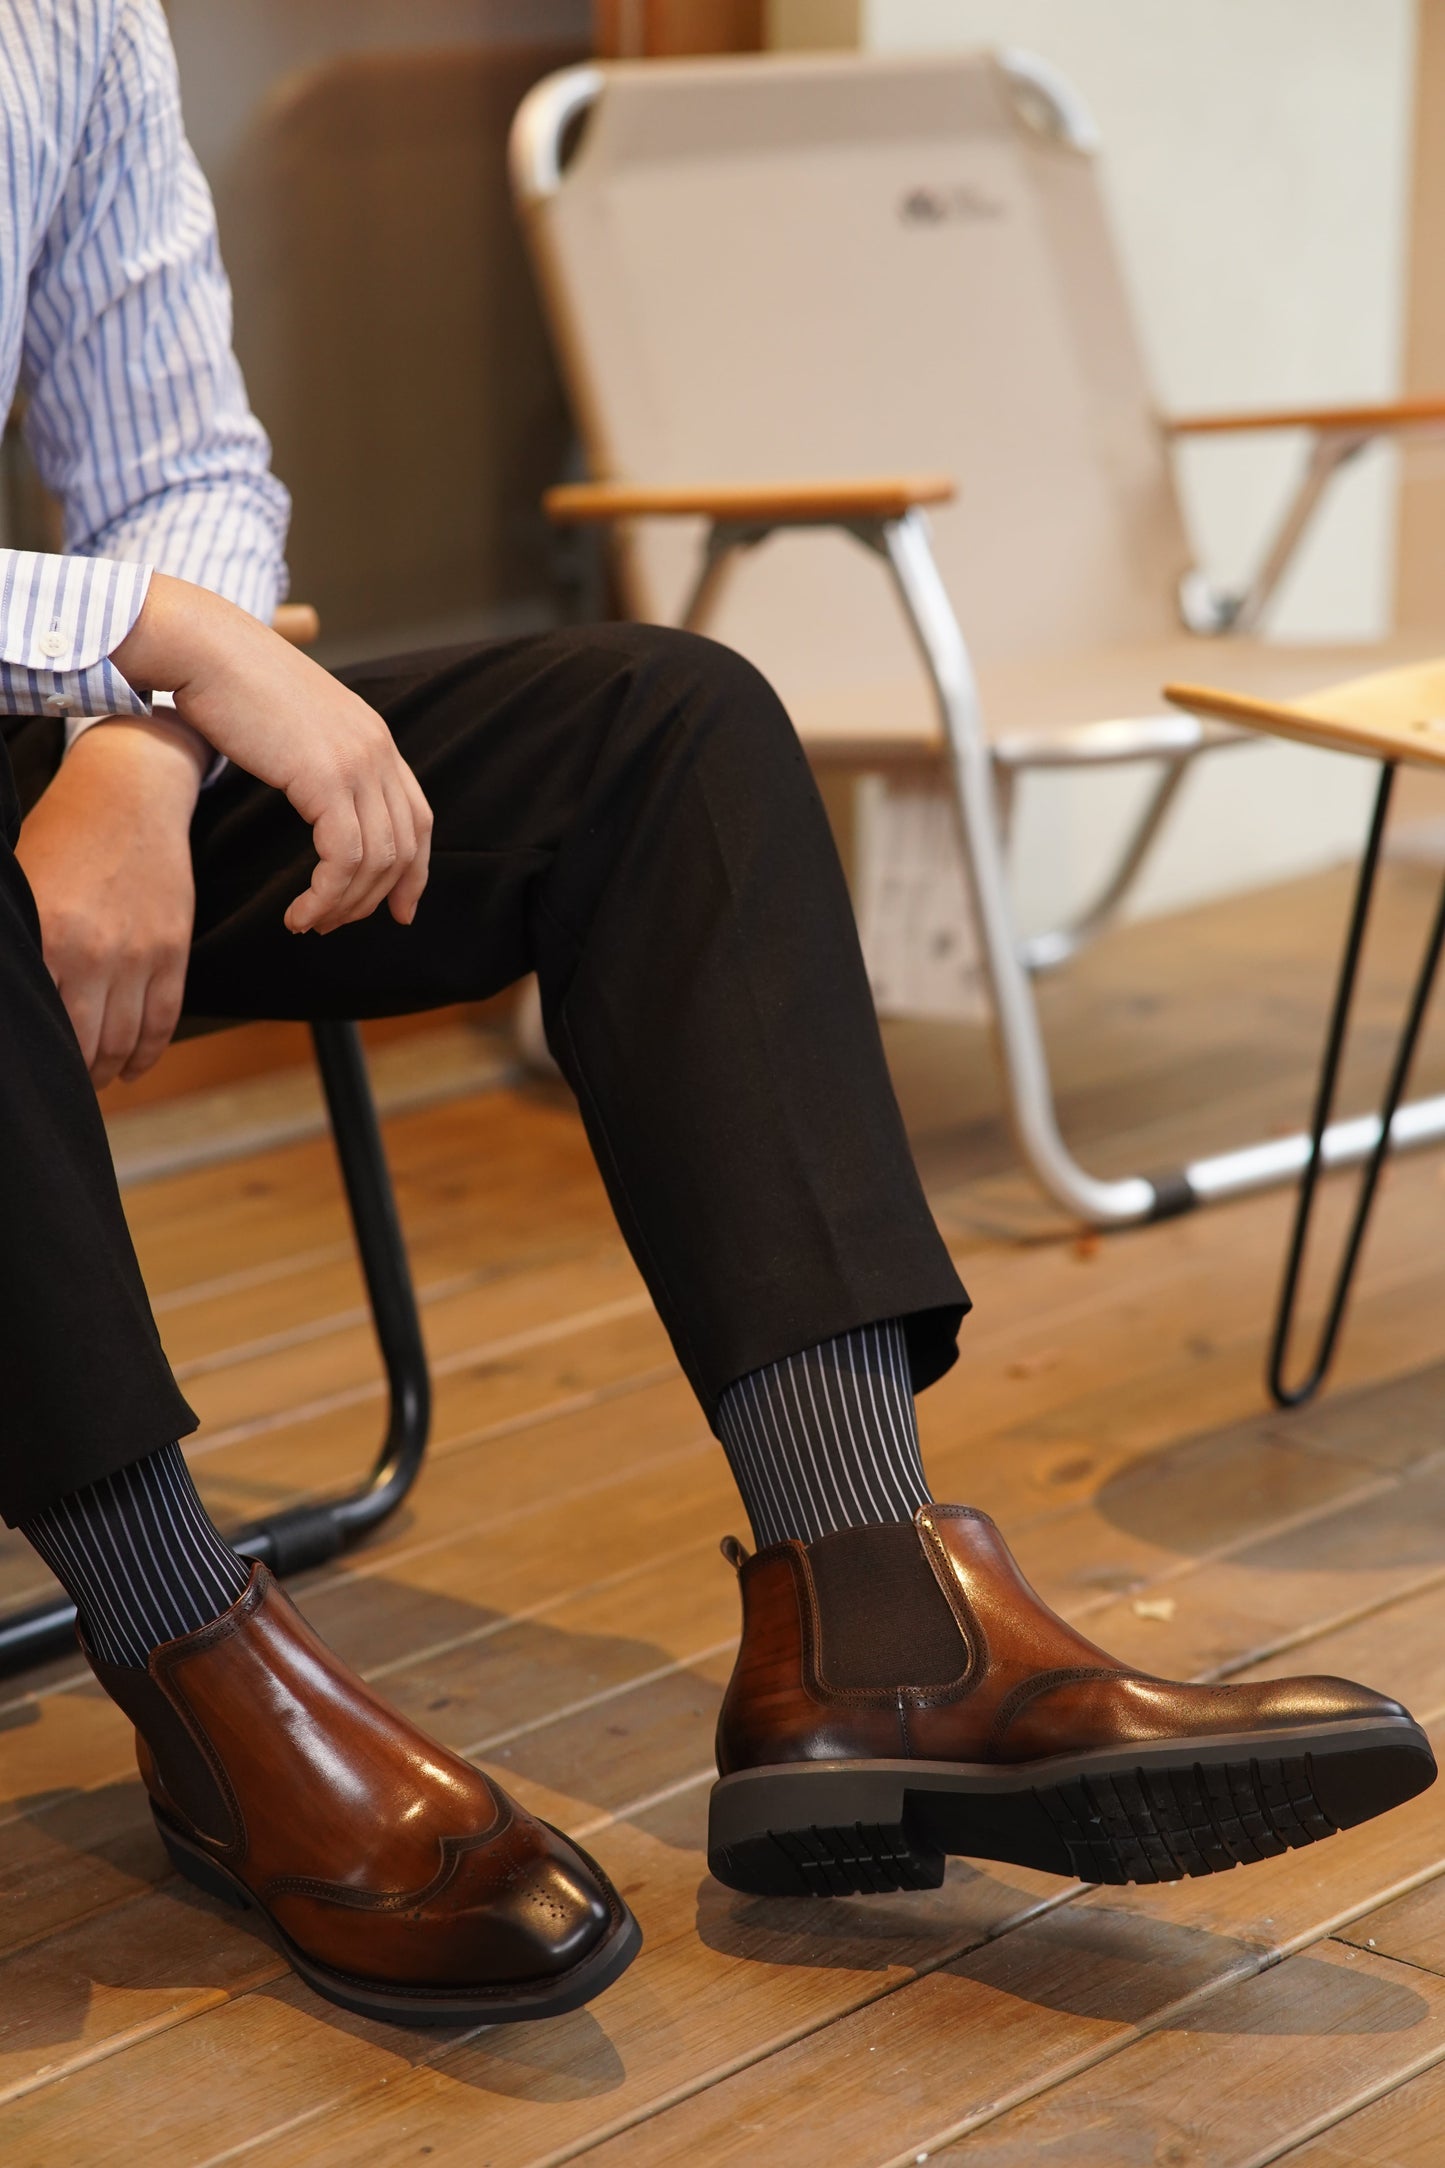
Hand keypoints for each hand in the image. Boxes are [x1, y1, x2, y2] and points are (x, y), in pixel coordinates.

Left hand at [16, 716, 202, 1085]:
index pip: (40, 1022)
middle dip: (70, 1074)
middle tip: (59, 1084)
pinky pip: (162, 1021)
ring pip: (121, 1041)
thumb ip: (20, 948)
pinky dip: (145, 1055)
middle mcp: (92, 953)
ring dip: (105, 1071)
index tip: (30, 1067)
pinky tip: (129, 1069)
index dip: (35, 1055)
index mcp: (45, 938)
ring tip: (91, 1079)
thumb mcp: (23, 889)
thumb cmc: (62, 838)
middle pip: (81, 1043)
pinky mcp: (171, 951)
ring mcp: (138, 955)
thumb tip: (13, 1003)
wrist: (129, 796)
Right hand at [113, 576, 432, 935]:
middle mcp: (376, 748)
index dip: (414, 871)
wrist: (202, 648)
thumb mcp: (293, 726)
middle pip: (402, 846)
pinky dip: (325, 896)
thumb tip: (315, 798)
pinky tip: (299, 912)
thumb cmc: (229, 686)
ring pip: (376, 860)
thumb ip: (318, 760)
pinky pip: (343, 858)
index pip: (418, 817)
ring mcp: (357, 761)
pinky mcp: (326, 777)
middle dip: (374, 899)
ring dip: (344, 905)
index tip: (400, 911)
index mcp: (374, 737)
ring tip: (309, 923)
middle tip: (334, 925)